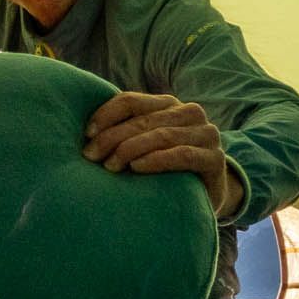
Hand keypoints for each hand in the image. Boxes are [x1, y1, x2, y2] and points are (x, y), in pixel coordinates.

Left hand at [83, 91, 240, 217]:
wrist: (205, 196)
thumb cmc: (164, 170)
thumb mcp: (143, 146)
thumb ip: (123, 133)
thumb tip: (83, 135)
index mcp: (168, 104)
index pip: (130, 101)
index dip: (105, 115)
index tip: (86, 135)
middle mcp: (190, 113)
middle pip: (143, 120)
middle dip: (112, 138)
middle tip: (91, 157)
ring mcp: (206, 134)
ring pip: (162, 135)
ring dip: (131, 149)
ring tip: (110, 166)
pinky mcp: (215, 159)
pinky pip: (183, 155)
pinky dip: (157, 160)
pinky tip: (137, 168)